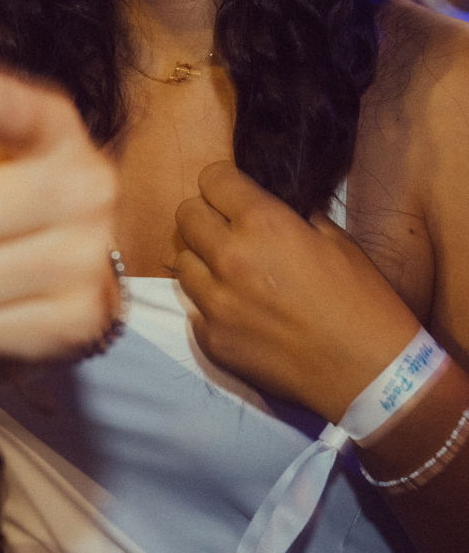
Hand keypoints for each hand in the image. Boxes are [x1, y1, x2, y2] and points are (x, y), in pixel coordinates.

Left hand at [175, 161, 419, 422]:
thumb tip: (272, 204)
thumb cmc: (363, 302)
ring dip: (203, 260)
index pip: (212, 178)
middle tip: (229, 230)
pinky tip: (241, 311)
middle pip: (186, 215)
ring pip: (182, 260)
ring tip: (233, 273)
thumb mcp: (337, 242)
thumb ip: (294, 216)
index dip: (223, 183)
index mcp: (263, 224)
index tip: (232, 193)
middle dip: (206, 215)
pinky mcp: (208, 337)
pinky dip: (210, 303)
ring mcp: (213, 300)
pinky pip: (193, 306)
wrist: (369, 373)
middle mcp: (228, 257)